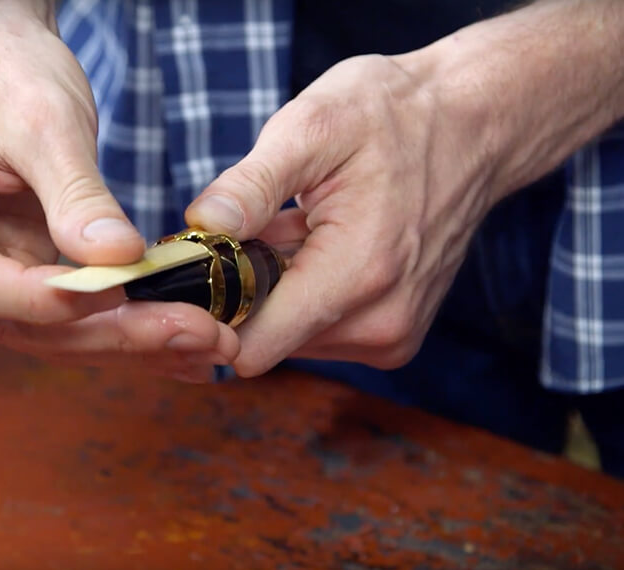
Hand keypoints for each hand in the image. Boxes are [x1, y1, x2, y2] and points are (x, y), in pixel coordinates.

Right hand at [0, 5, 237, 380]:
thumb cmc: (4, 73)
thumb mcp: (43, 119)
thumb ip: (75, 191)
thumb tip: (117, 259)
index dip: (41, 298)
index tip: (119, 295)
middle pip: (11, 320)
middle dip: (109, 333)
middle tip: (196, 335)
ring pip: (42, 332)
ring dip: (127, 341)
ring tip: (204, 341)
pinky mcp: (5, 281)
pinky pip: (61, 319)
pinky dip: (121, 327)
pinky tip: (178, 334)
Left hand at [186, 1, 623, 376]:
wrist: (473, 125)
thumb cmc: (394, 117)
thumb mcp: (313, 127)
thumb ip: (252, 185)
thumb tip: (201, 227)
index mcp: (357, 277)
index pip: (253, 347)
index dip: (212, 313)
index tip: (202, 270)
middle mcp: (380, 325)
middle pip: (266, 341)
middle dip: (244, 292)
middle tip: (256, 229)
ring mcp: (392, 336)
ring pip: (291, 337)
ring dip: (275, 291)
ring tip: (296, 229)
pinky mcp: (395, 335)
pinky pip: (321, 330)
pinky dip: (305, 294)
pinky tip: (318, 245)